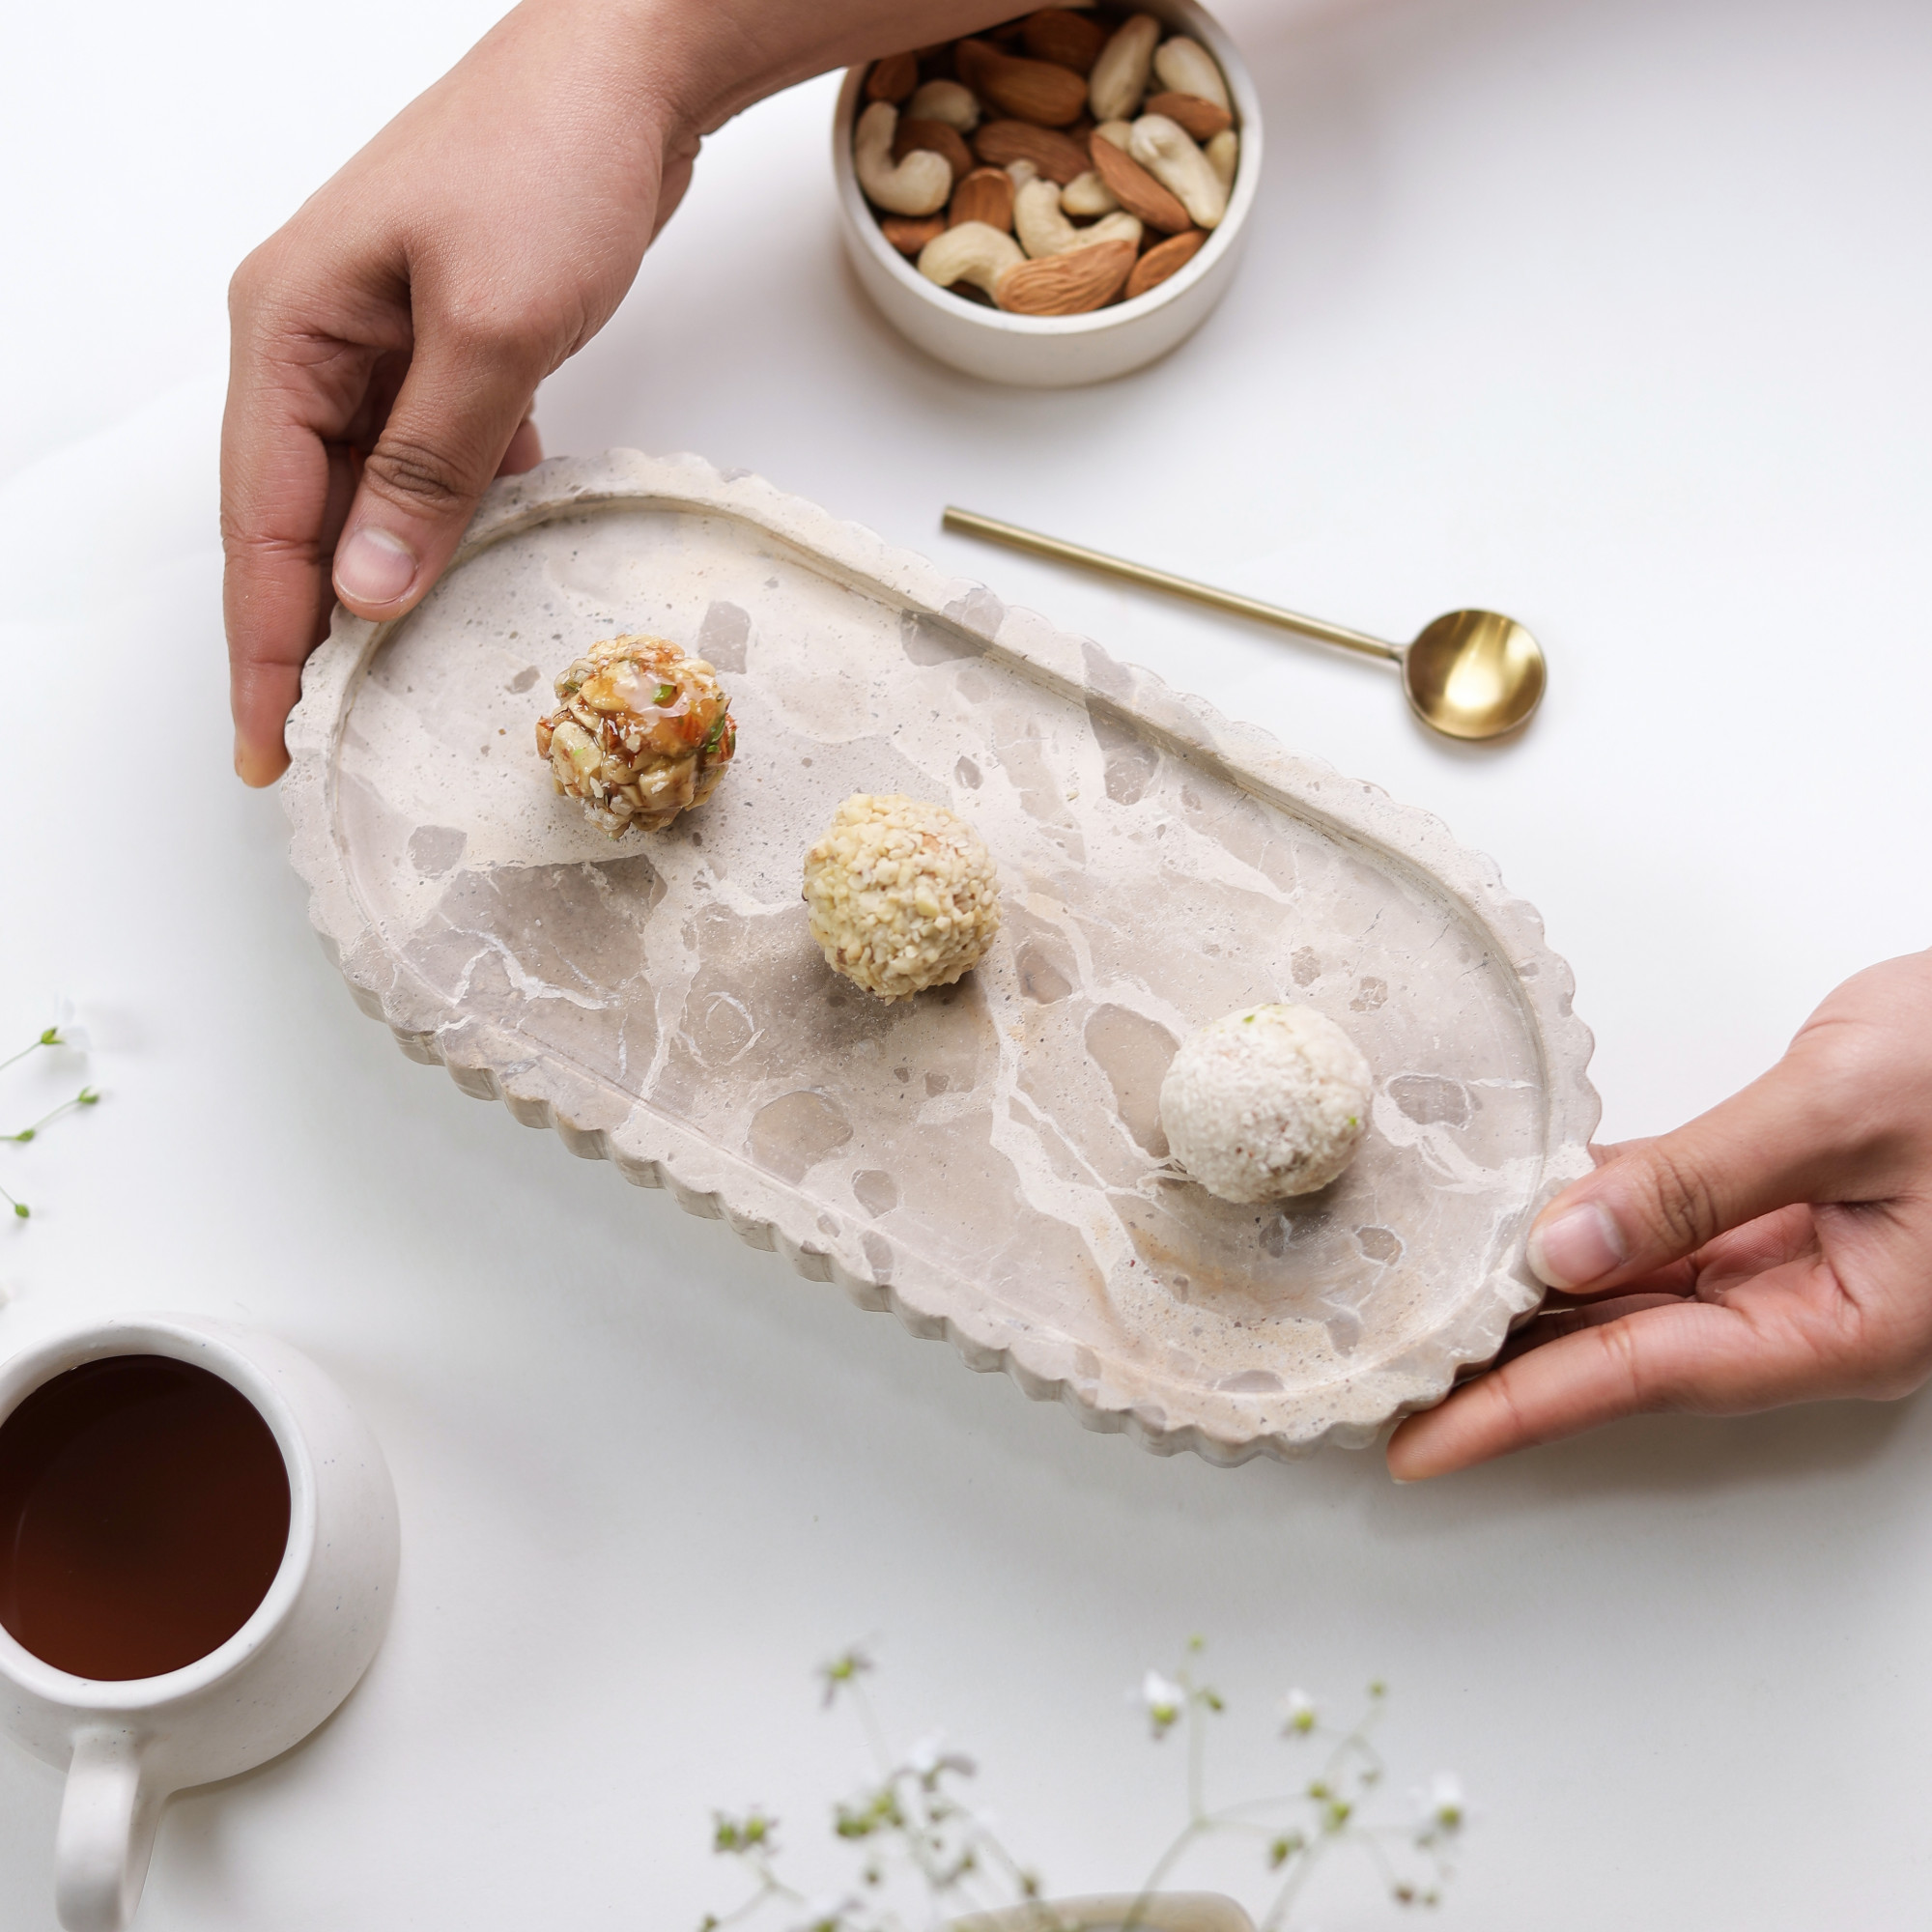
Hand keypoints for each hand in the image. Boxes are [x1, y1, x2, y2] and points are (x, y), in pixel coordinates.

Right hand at [222, 0, 1004, 784]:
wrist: (625, 70)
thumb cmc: (549, 165)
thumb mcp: (491, 327)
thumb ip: (428, 465)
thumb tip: (368, 589)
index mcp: (292, 329)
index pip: (258, 518)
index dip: (262, 640)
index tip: (266, 739)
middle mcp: (316, 341)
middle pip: (292, 517)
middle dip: (302, 631)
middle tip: (312, 740)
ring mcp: (378, 344)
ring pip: (361, 496)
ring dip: (375, 586)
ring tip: (383, 688)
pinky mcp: (442, 347)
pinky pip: (425, 460)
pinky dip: (444, 521)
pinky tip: (471, 577)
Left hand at [1387, 950, 1931, 1478]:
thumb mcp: (1843, 1113)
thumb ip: (1700, 1180)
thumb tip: (1564, 1246)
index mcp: (1840, 1324)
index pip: (1638, 1379)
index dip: (1518, 1411)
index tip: (1419, 1444)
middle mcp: (1808, 1308)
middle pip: (1618, 1350)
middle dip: (1500, 1369)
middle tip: (1385, 1381)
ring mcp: (1794, 1257)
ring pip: (1630, 1292)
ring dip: (1530, 1298)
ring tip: (1419, 1310)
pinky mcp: (1781, 1199)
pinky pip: (1660, 1224)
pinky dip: (1584, 1218)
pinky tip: (1510, 1212)